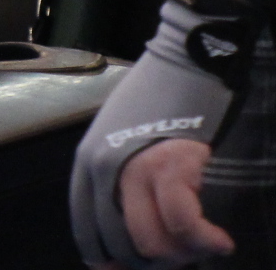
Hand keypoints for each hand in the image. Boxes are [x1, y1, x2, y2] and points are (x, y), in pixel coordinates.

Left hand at [70, 0, 240, 267]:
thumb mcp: (121, 136)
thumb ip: (119, 177)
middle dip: (155, 262)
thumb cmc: (161, 96)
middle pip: (121, 246)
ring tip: (203, 248)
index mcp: (86, 164)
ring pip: (150, 243)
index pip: (88, 233)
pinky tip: (218, 242)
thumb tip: (136, 227)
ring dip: (181, 256)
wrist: (188, 57)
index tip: (138, 269)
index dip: (113, 261)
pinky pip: (181, 222)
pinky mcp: (170, 164)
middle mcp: (101, 170)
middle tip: (186, 258)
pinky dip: (202, 241)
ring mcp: (134, 168)